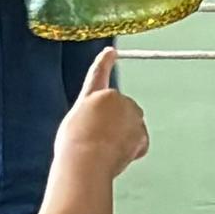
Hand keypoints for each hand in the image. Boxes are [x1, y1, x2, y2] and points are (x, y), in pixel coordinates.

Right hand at [52, 48, 149, 182]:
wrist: (85, 162)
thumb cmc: (73, 146)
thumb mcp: (75, 123)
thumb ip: (91, 116)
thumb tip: (102, 125)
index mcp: (92, 95)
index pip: (98, 73)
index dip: (104, 61)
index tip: (111, 51)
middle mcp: (114, 98)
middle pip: (120, 108)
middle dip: (116, 122)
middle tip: (99, 140)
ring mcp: (130, 114)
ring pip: (131, 125)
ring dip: (123, 136)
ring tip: (104, 150)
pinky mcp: (142, 131)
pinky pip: (139, 141)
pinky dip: (132, 149)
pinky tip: (116, 155)